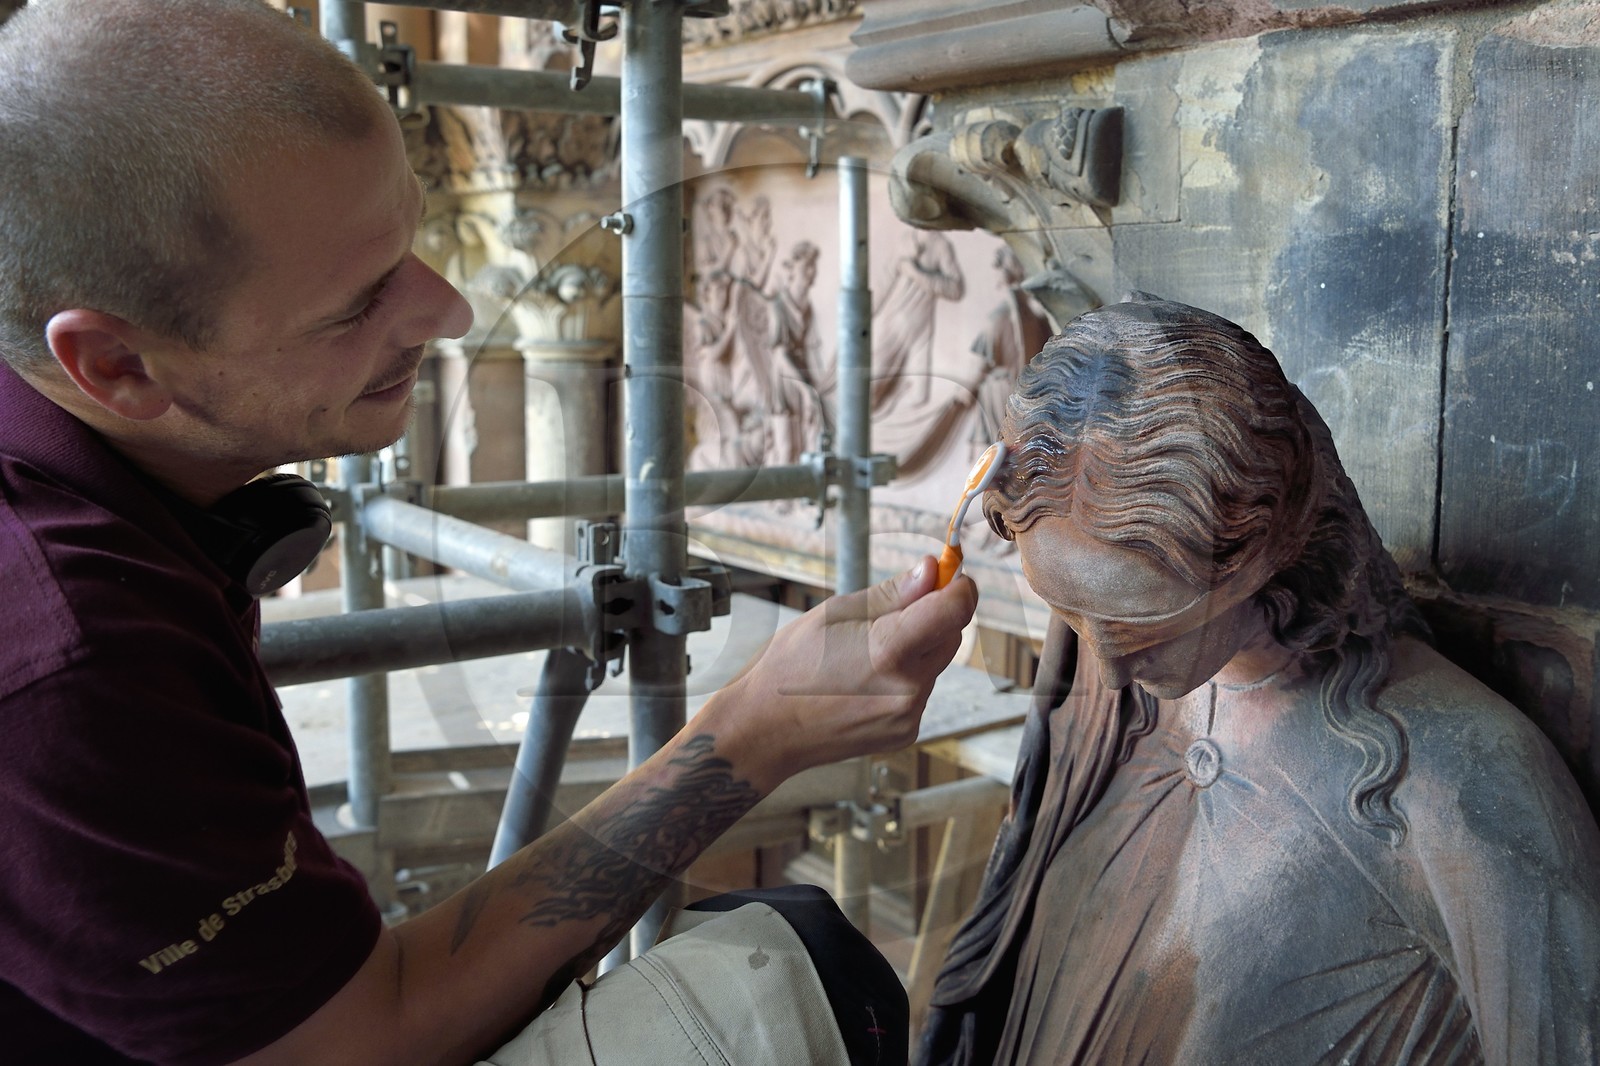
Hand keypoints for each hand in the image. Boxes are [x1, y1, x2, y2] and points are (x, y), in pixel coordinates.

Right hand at [705, 557, 978, 791]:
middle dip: (933, 616)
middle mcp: (906, 687)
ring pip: (935, 664)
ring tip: (865, 656)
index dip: (960, 587)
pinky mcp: (906, 732)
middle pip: (950, 635)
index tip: (951, 575)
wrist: (767, 729)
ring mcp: (908, 715)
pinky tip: (866, 683)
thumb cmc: (791, 664)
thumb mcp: (834, 614)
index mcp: (888, 650)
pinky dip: (905, 679)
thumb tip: (932, 569)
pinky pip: (921, 691)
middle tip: (893, 612)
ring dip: (917, 650)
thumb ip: (892, 594)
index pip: (955, 611)